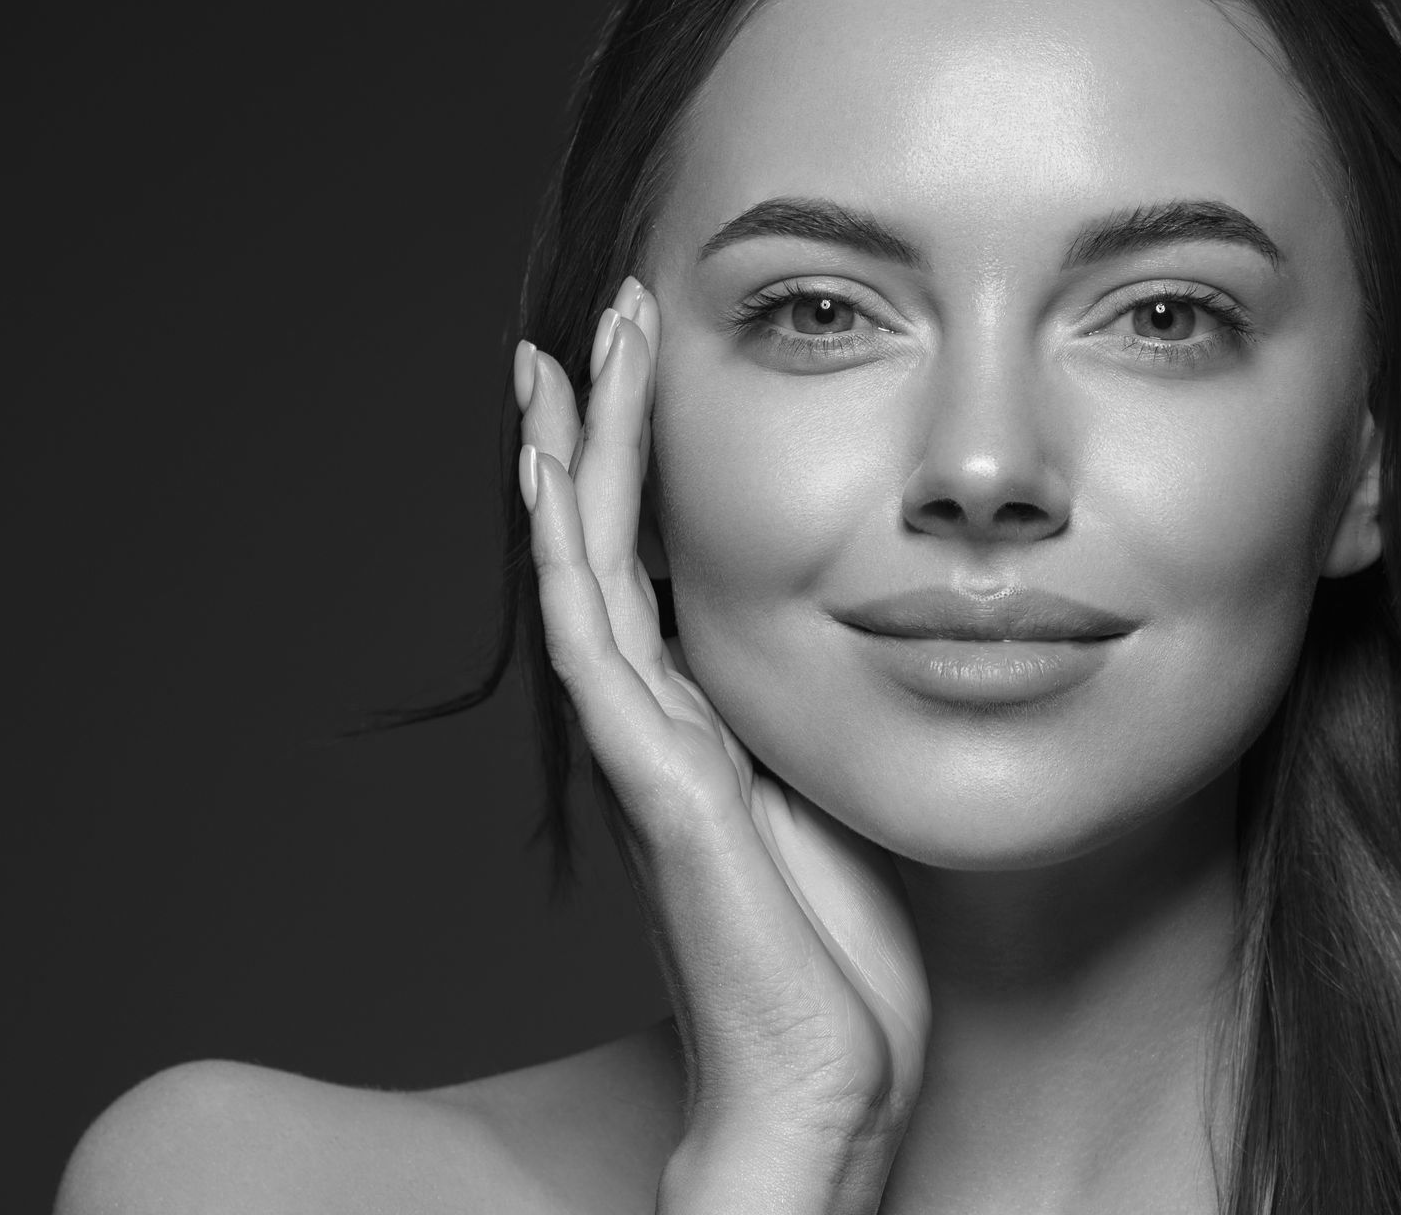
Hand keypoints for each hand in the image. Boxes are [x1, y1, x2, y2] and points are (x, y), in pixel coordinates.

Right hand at [515, 277, 929, 1213]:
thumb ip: (803, 723)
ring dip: (578, 461)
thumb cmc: (833, 953)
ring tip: (571, 357)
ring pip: (588, 572)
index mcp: (695, 721)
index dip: (636, 468)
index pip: (652, 565)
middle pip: (605, 544)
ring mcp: (644, 751)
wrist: (822, 1077)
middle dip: (601, 428)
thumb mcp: (830, 795)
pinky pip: (601, 644)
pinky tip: (551, 477)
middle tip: (600, 322)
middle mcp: (652, 723)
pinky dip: (569, 554)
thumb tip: (849, 643)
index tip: (635, 372)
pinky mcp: (661, 784)